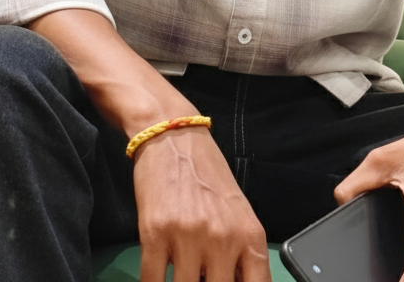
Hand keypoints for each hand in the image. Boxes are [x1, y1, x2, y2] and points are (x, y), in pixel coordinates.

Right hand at [133, 124, 271, 281]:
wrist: (173, 136)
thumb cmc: (207, 175)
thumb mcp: (237, 213)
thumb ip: (242, 254)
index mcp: (249, 234)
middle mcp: (222, 238)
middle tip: (198, 276)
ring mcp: (188, 237)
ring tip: (180, 272)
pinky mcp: (154, 233)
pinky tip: (156, 278)